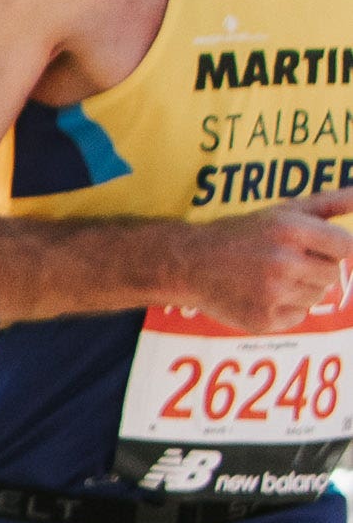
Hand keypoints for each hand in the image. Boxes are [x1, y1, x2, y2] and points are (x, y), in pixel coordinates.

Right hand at [167, 196, 352, 334]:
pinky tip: (260, 295)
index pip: (347, 247)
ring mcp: (273, 294)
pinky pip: (298, 316)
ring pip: (317, 296)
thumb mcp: (282, 211)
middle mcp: (284, 263)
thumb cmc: (240, 233)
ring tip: (270, 278)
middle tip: (283, 262)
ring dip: (301, 288)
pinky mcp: (263, 319)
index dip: (335, 249)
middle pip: (332, 274)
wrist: (187, 263)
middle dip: (315, 268)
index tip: (317, 248)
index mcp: (291, 230)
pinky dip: (285, 308)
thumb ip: (330, 203)